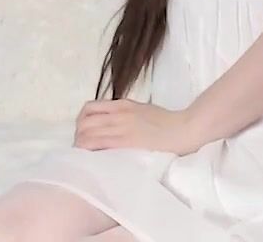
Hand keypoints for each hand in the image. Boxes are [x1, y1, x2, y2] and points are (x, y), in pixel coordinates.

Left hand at [73, 99, 205, 155]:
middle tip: (82, 147)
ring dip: (80, 145)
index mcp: (123, 104)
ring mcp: (121, 127)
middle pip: (84, 121)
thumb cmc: (168, 122)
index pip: (89, 108)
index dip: (81, 121)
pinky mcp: (126, 141)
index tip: (84, 133)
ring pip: (87, 133)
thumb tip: (112, 124)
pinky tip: (90, 158)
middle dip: (78, 135)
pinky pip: (98, 143)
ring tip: (85, 155)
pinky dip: (88, 150)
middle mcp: (118, 113)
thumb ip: (126, 114)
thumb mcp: (143, 110)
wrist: (184, 128)